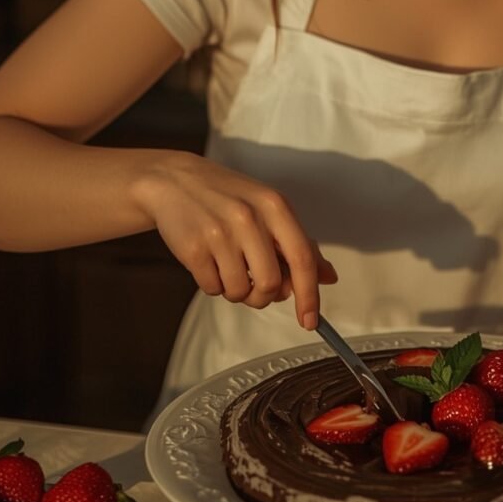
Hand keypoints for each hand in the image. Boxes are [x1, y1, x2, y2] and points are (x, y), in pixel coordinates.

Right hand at [131, 151, 336, 329]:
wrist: (175, 180)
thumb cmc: (228, 197)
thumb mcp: (268, 208)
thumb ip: (299, 243)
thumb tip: (327, 276)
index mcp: (275, 206)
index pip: (302, 258)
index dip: (309, 294)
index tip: (310, 320)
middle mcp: (249, 218)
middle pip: (271, 284)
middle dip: (264, 296)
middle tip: (254, 285)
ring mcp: (219, 233)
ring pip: (240, 292)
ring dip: (236, 291)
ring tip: (228, 266)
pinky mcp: (193, 248)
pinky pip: (212, 289)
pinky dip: (214, 284)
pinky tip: (209, 261)